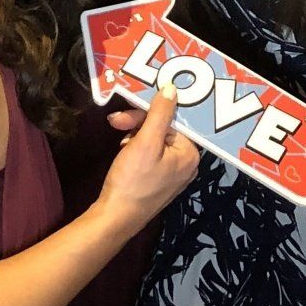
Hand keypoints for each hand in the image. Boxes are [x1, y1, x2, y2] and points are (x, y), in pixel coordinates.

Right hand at [94, 84, 199, 233]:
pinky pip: (152, 154)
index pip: (174, 119)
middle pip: (165, 128)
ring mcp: (173, 174)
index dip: (151, 110)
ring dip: (135, 134)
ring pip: (156, 140)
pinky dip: (136, 148)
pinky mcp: (159, 181)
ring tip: (119, 140)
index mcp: (191, 155)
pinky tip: (124, 150)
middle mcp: (187, 164)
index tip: (131, 107)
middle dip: (139, 122)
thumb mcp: (146, 142)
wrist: (115, 217)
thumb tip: (173, 88)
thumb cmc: (133, 179)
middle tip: (116, 122)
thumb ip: (160, 114)